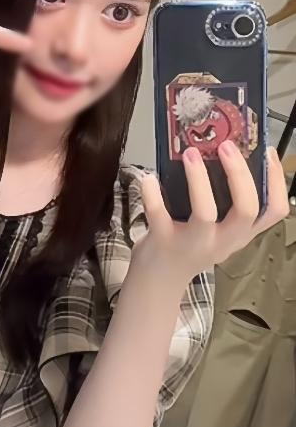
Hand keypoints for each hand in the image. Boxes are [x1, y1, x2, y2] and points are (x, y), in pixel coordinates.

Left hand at [138, 143, 289, 281]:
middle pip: (246, 210)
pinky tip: (149, 178)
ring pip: (205, 214)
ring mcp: (194, 243)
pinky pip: (159, 215)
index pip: (274, 212)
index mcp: (240, 233)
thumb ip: (227, 202)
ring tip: (191, 154)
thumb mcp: (219, 230)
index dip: (277, 181)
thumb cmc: (189, 244)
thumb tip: (229, 153)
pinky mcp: (163, 241)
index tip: (267, 152)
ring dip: (199, 180)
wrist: (160, 279)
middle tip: (226, 146)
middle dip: (238, 174)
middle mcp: (223, 240)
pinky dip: (153, 194)